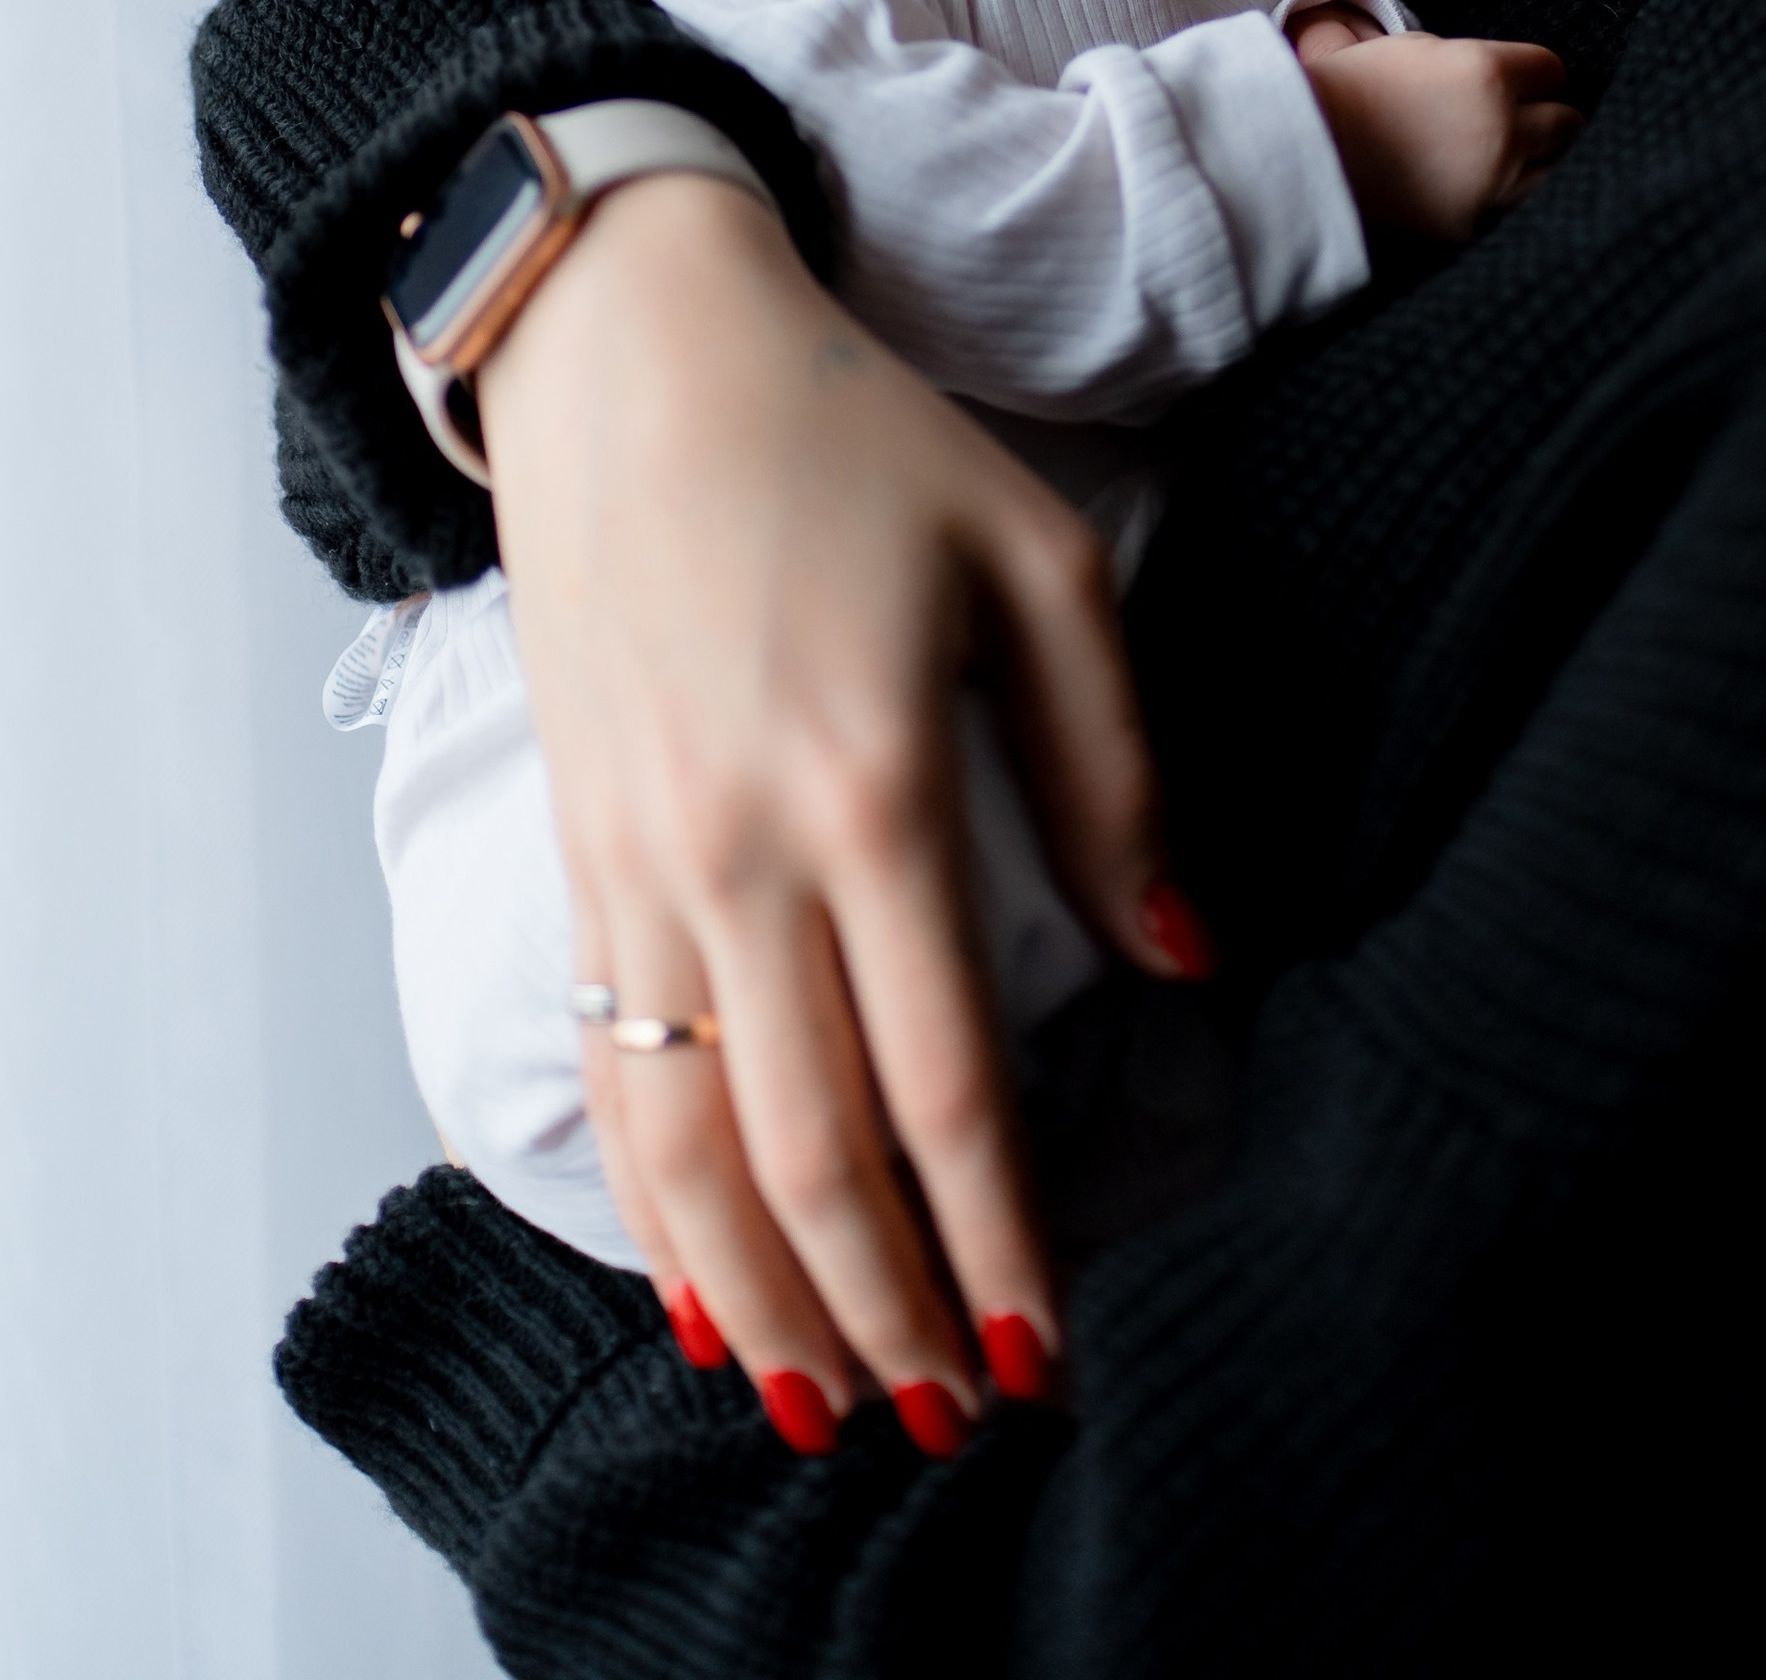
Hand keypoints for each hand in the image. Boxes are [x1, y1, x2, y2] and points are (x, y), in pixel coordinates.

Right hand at [475, 174, 1202, 1442]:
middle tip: (965, 1420)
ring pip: (690, 1149)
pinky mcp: (579, 855)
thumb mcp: (1036, 557)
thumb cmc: (852, 432)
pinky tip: (706, 1293)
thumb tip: (1186, 955)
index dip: (1002, 1240)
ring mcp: (637, 867)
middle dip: (894, 1314)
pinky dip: (654, 1210)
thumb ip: (1114, 769)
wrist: (629, 346)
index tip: (1056, 1348)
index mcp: (872, 786)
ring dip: (770, 1302)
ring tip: (842, 1408)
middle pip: (812, 1154)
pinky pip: (607, 1076)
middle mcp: (737, 857)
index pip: (944, 1082)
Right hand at [1293, 17, 1579, 240]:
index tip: (1523, 84)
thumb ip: (1473, 58)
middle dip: (1547, 118)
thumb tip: (1513, 73)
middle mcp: (1502, 128)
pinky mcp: (1476, 224)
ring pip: (1558, 171)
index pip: (1552, 71)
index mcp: (1487, 72)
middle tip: (1524, 121)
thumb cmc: (1353, 92)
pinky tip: (1489, 187)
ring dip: (1541, 162)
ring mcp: (1494, 183)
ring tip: (1515, 158)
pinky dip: (1512, 198)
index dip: (1535, 76)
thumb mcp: (1413, 48)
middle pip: (1567, 122)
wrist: (1305, 154)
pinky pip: (1521, 209)